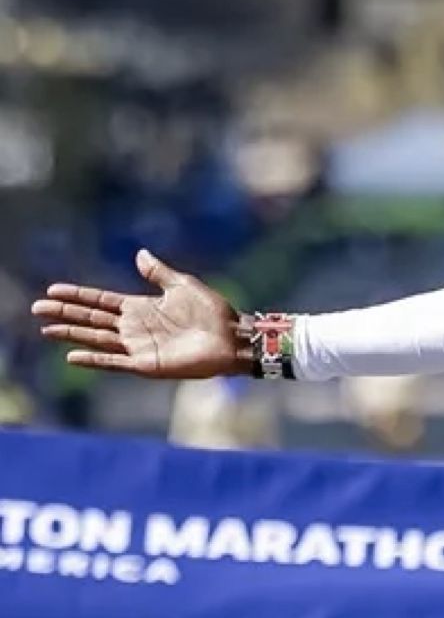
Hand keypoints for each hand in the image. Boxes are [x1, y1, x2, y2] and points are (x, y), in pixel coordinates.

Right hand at [30, 250, 250, 378]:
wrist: (233, 337)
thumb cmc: (213, 312)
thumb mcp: (183, 285)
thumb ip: (158, 273)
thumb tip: (139, 253)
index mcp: (141, 308)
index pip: (101, 301)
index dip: (78, 296)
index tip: (53, 290)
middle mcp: (135, 328)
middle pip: (92, 320)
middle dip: (65, 314)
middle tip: (37, 309)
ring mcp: (139, 346)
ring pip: (97, 339)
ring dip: (72, 334)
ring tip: (46, 329)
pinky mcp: (147, 364)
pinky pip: (114, 362)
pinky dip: (94, 359)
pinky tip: (72, 356)